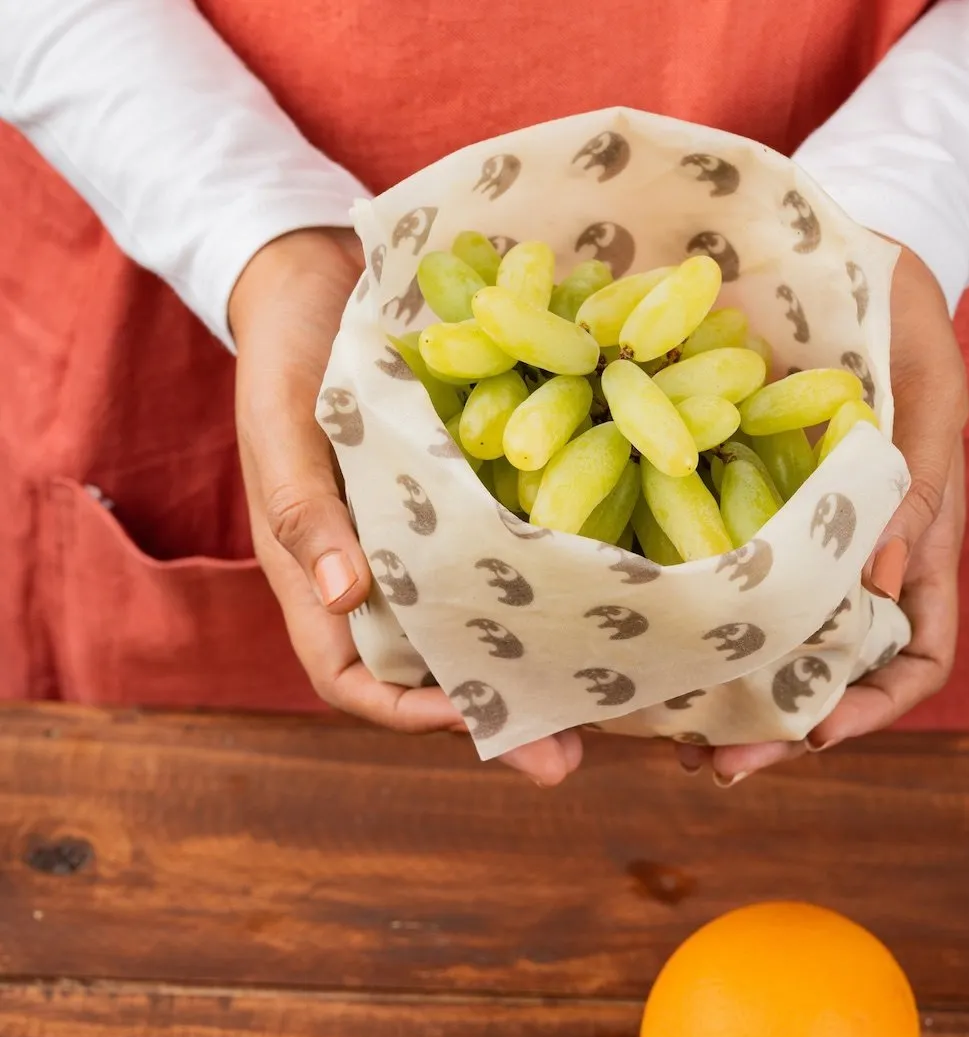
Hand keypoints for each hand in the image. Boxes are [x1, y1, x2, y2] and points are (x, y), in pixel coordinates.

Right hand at [230, 228, 581, 784]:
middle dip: (499, 711)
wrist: (327, 280)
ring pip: (486, 621)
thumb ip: (304, 511)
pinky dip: (554, 576)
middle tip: (570, 751)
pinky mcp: (476, 498)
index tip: (472, 720)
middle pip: (438, 667)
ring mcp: (434, 539)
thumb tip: (346, 596)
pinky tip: (614, 588)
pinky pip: (515, 551)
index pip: (352, 677)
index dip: (406, 713)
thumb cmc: (288, 356)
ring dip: (540, 656)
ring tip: (608, 688)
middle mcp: (385, 572)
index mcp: (324, 573)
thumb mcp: (282, 428)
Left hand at [676, 246, 968, 783]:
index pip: (920, 656)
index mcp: (919, 544)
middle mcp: (857, 560)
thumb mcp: (928, 389)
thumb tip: (881, 580)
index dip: (875, 707)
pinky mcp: (741, 505)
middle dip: (782, 725)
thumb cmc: (904, 318)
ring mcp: (797, 540)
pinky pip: (723, 579)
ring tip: (674, 738)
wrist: (846, 262)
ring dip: (730, 694)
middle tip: (718, 764)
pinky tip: (651, 645)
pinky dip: (695, 620)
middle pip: (832, 674)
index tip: (815, 731)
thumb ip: (914, 482)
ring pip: (772, 643)